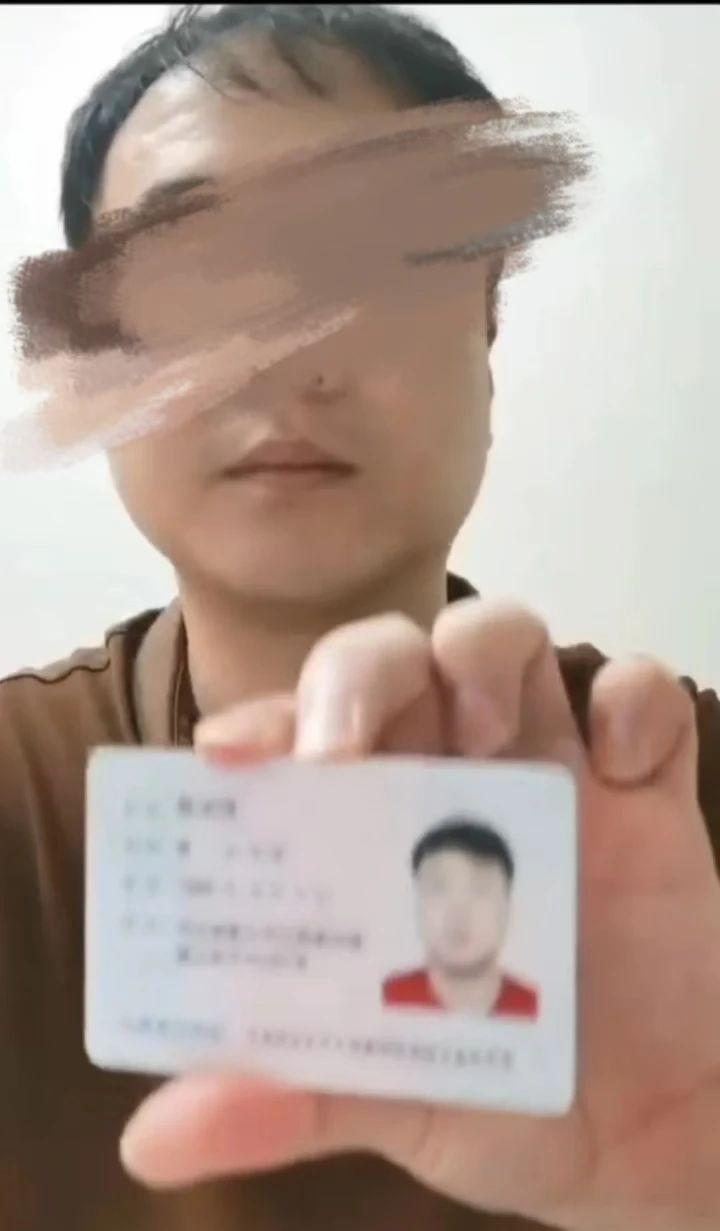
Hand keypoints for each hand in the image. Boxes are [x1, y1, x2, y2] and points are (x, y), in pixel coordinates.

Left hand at [120, 600, 719, 1230]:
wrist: (646, 1136)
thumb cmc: (502, 1097)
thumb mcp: (388, 1099)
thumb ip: (284, 1100)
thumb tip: (152, 1140)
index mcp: (372, 836)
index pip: (297, 740)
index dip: (259, 726)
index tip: (227, 755)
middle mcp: (452, 781)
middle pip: (392, 662)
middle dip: (360, 674)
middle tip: (343, 746)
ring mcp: (549, 774)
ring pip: (504, 642)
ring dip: (483, 653)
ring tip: (483, 731)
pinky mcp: (647, 790)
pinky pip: (641, 698)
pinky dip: (632, 701)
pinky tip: (622, 762)